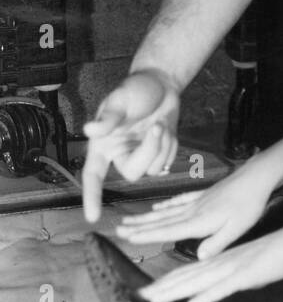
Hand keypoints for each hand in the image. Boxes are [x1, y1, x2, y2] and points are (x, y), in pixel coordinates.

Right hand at [81, 70, 180, 222]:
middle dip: (149, 151)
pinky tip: (166, 128)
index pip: (93, 175)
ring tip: (160, 123)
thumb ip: (108, 117)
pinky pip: (168, 161)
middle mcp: (120, 153)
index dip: (91, 197)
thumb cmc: (135, 88)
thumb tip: (90, 130)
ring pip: (154, 169)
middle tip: (156, 126)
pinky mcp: (160, 153)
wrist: (161, 83)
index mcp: (103, 144)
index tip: (92, 218)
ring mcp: (141, 155)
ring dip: (162, 145)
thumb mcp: (119, 98)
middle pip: (133, 173)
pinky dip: (171, 145)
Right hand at [116, 156, 278, 258]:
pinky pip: (179, 201)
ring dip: (146, 217)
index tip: (127, 238)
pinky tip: (157, 208)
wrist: (257, 177)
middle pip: (161, 221)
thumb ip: (216, 243)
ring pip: (166, 211)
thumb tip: (198, 257)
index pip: (169, 231)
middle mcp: (194, 211)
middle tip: (117, 230)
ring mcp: (197, 201)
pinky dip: (166, 205)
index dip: (147, 236)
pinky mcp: (204, 194)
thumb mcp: (237, 228)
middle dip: (138, 227)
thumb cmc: (249, 205)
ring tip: (128, 220)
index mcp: (200, 222)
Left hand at [137, 230, 282, 301]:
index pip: (186, 273)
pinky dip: (207, 296)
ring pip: (198, 282)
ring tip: (156, 299)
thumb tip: (209, 288)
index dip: (166, 282)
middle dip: (163, 288)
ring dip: (176, 291)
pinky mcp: (245, 276)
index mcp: (217, 263)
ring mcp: (231, 270)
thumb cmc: (268, 257)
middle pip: (186, 277)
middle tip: (140, 297)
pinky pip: (223, 288)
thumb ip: (223, 277)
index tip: (147, 292)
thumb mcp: (241, 268)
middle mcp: (219, 265)